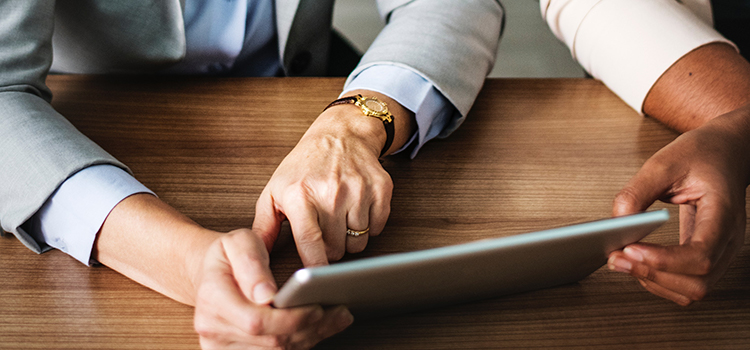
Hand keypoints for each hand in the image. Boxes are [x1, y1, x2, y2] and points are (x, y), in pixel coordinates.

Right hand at [193, 228, 352, 348]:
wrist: (212, 273)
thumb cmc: (228, 255)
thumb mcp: (238, 242)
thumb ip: (252, 263)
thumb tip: (266, 294)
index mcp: (212, 298)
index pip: (257, 321)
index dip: (291, 319)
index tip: (317, 308)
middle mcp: (212, 328)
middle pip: (271, 341)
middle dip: (310, 328)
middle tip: (340, 312)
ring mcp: (221, 345)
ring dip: (310, 337)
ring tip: (337, 318)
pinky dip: (301, 341)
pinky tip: (321, 328)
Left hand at [252, 93, 407, 265]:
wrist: (340, 135)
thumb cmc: (304, 166)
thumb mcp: (275, 191)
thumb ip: (264, 226)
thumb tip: (255, 255)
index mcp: (300, 194)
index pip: (311, 242)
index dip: (314, 266)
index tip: (314, 278)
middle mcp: (331, 192)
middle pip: (337, 249)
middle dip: (330, 249)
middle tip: (324, 231)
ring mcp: (358, 190)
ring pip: (358, 242)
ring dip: (349, 238)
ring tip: (339, 219)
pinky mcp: (381, 189)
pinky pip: (377, 228)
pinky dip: (368, 227)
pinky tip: (356, 210)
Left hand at [607, 105, 749, 304]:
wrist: (725, 152)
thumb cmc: (701, 155)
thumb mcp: (663, 163)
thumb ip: (637, 192)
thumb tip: (617, 222)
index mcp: (723, 213)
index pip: (701, 255)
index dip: (664, 260)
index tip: (630, 248)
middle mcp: (728, 239)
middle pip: (698, 282)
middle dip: (653, 275)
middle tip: (617, 258)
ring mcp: (722, 251)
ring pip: (694, 290)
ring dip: (654, 283)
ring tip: (623, 262)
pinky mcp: (708, 256)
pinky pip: (688, 284)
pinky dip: (661, 282)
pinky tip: (638, 265)